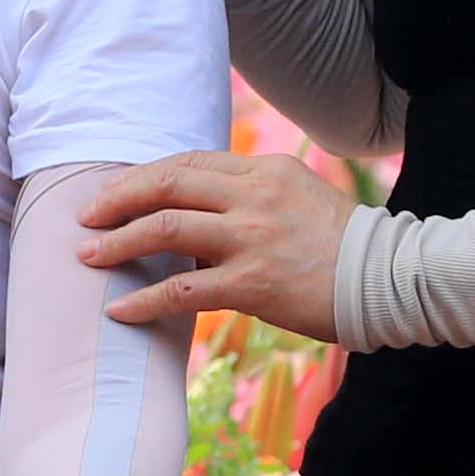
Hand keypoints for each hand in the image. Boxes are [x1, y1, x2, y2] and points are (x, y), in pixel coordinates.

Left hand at [82, 152, 351, 341]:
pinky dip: (144, 299)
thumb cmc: (341, 245)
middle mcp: (254, 196)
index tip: (112, 194)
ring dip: (118, 242)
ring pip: (165, 228)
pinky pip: (183, 288)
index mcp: (264, 171)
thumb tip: (191, 219)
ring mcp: (253, 238)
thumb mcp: (297, 198)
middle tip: (85, 218)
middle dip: (117, 200)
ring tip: (88, 256)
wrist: (389, 280)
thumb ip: (247, 197)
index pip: (187, 163)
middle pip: (167, 185)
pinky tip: (119, 311)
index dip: (141, 177)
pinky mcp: (254, 283)